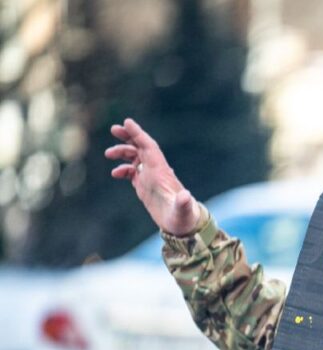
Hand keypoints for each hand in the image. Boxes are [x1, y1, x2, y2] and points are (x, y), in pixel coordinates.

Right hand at [105, 118, 200, 235]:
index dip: (138, 134)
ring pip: (136, 158)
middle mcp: (157, 172)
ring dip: (123, 153)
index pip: (149, 147)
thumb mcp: (183, 210)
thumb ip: (183, 203)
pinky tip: (115, 173)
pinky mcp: (146, 188)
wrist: (184, 226)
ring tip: (108, 154)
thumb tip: (185, 196)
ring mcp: (151, 179)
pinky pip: (133, 173)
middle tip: (114, 129)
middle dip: (129, 137)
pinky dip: (123, 169)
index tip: (127, 122)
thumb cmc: (184, 217)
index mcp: (162, 172)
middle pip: (142, 148)